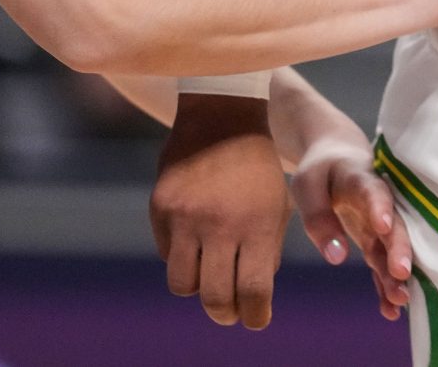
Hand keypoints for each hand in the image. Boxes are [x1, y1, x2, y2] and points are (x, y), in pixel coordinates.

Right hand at [151, 96, 292, 328]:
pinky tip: (195, 239)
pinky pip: (168, 253)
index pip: (253, 291)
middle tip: (230, 313)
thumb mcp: (277, 204)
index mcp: (258, 223)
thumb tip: (254, 295)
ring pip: (183, 284)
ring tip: (210, 279)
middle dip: (225, 314)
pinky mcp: (160, 209)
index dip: (255, 315)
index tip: (256, 320)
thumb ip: (268, 249)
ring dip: (198, 288)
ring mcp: (186, 217)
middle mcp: (220, 224)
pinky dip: (182, 256)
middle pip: (215, 298)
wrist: (222, 116)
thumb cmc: (257, 167)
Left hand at [293, 131, 413, 320]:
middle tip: (402, 273)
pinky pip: (382, 262)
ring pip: (391, 248)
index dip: (379, 208)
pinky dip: (385, 284)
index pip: (372, 192)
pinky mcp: (376, 239)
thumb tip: (337, 258)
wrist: (337, 155)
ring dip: (396, 274)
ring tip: (400, 301)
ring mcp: (380, 222)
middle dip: (398, 249)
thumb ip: (319, 220)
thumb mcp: (307, 187)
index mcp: (360, 179)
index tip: (383, 226)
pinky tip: (389, 309)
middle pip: (393, 224)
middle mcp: (379, 203)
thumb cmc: (320, 170)